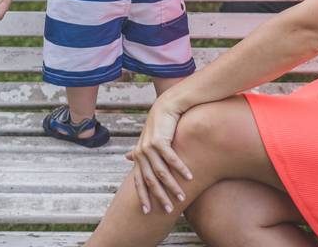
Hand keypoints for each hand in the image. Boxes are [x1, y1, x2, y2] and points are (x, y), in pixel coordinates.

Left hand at [125, 97, 193, 214]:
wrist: (166, 106)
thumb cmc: (158, 124)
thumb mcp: (147, 138)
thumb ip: (139, 151)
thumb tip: (127, 157)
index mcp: (138, 156)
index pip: (138, 181)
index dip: (142, 196)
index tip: (146, 212)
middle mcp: (141, 153)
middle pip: (150, 181)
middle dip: (159, 197)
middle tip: (169, 210)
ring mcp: (149, 148)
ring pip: (161, 173)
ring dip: (173, 186)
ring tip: (182, 197)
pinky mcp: (159, 141)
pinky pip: (171, 159)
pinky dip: (181, 169)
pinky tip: (190, 177)